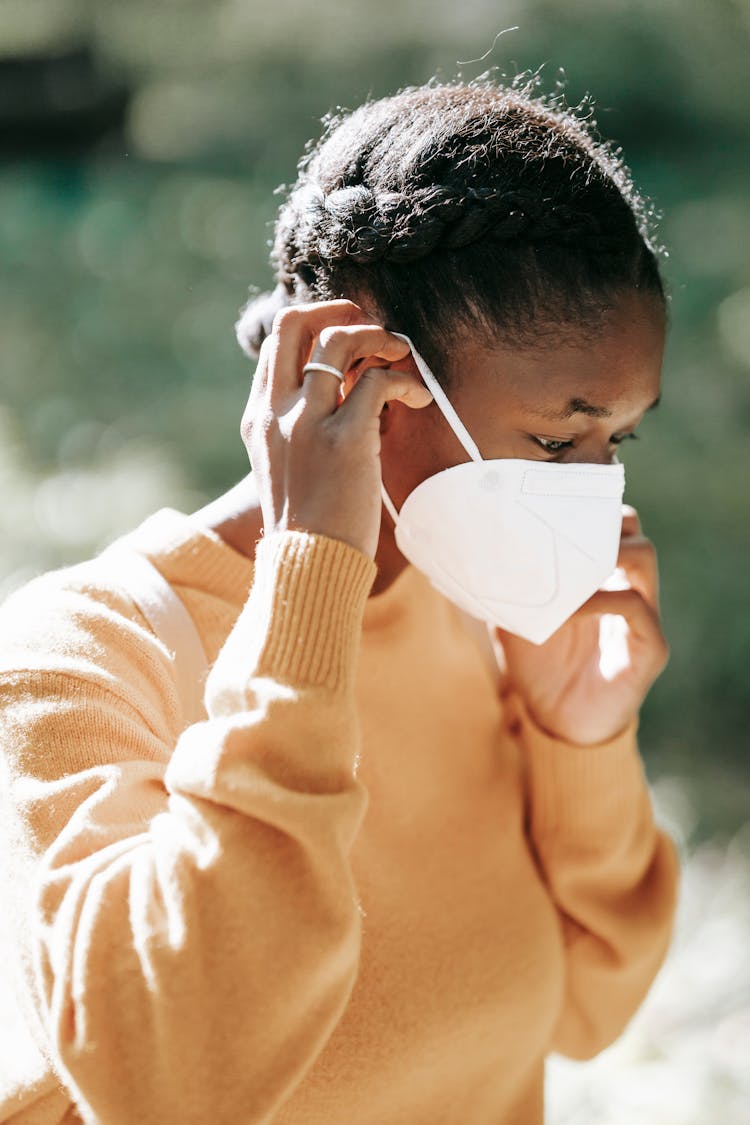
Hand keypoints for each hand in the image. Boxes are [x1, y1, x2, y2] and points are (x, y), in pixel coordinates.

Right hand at [240, 299, 431, 557]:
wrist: (307, 568)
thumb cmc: (308, 526)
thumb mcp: (287, 467)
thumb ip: (302, 428)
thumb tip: (348, 394)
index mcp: (259, 416)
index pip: (278, 341)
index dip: (318, 325)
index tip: (352, 340)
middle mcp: (277, 410)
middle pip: (295, 321)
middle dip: (340, 310)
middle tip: (375, 330)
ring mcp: (307, 422)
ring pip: (339, 339)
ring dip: (379, 336)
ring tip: (402, 356)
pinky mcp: (344, 440)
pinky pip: (379, 381)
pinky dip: (405, 381)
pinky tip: (418, 400)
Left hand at [494, 506, 668, 745]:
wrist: (555, 720)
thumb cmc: (538, 664)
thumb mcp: (514, 614)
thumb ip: (505, 582)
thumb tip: (468, 548)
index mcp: (602, 576)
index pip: (610, 523)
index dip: (586, 510)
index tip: (547, 506)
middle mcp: (628, 588)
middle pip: (632, 530)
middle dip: (598, 522)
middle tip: (558, 532)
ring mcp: (644, 616)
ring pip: (643, 557)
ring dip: (602, 552)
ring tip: (565, 565)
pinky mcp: (650, 648)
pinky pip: (635, 607)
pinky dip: (601, 599)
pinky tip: (569, 608)